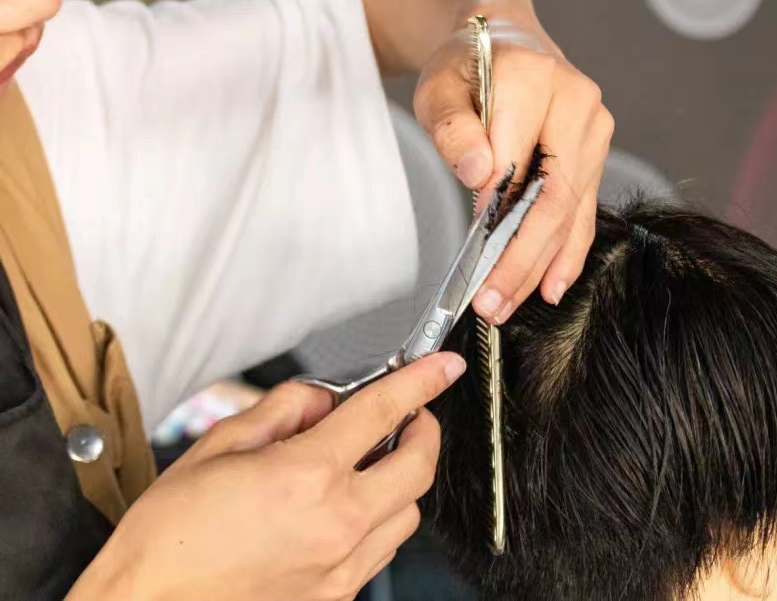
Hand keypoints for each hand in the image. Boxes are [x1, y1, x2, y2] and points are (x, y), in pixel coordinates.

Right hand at [69, 353, 465, 600]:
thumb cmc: (168, 537)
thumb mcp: (218, 447)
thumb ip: (282, 411)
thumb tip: (323, 400)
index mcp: (306, 476)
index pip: (384, 411)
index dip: (421, 381)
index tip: (440, 367)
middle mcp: (336, 523)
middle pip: (419, 465)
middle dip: (424, 430)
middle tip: (409, 416)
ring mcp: (340, 567)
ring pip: (409, 513)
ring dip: (401, 480)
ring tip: (370, 466)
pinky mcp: (335, 596)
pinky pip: (382, 551)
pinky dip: (380, 522)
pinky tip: (349, 510)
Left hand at [414, 16, 613, 322]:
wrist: (504, 40)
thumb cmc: (468, 66)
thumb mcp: (439, 88)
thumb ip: (455, 129)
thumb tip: (481, 174)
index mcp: (535, 78)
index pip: (518, 159)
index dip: (496, 212)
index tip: (472, 254)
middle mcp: (577, 102)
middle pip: (554, 195)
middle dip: (523, 257)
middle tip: (492, 301)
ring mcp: (594, 129)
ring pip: (571, 211)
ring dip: (541, 264)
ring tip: (510, 303)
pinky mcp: (595, 153)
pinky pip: (583, 210)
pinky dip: (566, 251)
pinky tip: (552, 285)